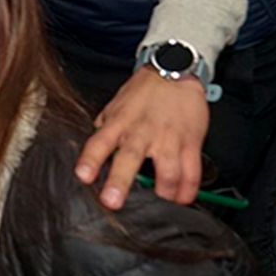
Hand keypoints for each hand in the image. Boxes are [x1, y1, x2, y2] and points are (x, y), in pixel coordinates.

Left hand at [75, 68, 207, 208]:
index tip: (83, 176)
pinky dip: (188, 189)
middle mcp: (141, 132)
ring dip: (164, 192)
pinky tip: (182, 199)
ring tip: (160, 203)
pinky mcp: (191, 142)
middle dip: (120, 181)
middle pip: (129, 158)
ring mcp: (168, 138)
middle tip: (113, 201)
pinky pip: (192, 170)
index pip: (99, 142)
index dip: (90, 160)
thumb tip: (94, 151)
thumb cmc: (143, 91)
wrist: (174, 71)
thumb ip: (105, 129)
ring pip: (167, 171)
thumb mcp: (116, 106)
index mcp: (119, 123)